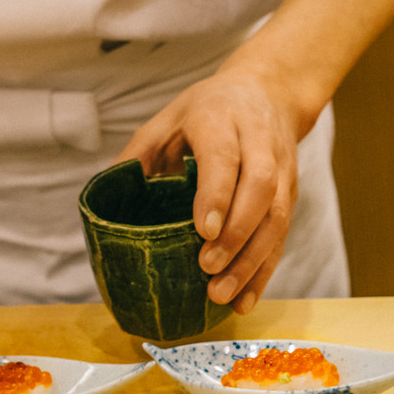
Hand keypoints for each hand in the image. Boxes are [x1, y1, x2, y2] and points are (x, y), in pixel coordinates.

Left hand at [116, 64, 307, 313]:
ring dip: (251, 261)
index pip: (225, 157)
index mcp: (220, 118)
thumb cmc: (205, 111)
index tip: (203, 231)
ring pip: (277, 216)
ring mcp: (281, 170)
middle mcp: (258, 142)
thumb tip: (102, 200)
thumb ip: (136, 156)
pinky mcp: (290, 194)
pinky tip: (244, 301)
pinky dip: (264, 271)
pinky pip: (283, 235)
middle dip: (237, 233)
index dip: (217, 194)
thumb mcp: (165, 120)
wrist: (268, 92)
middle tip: (208, 270)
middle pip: (259, 188)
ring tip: (222, 295)